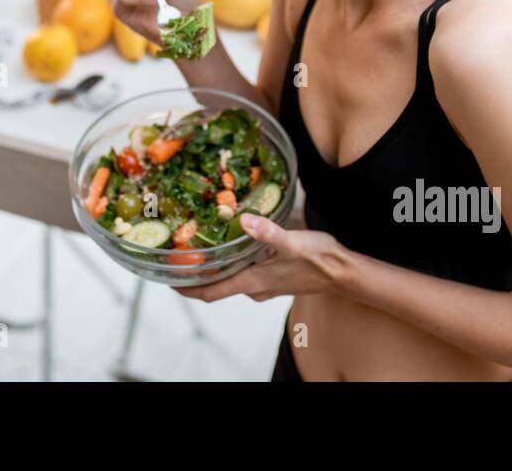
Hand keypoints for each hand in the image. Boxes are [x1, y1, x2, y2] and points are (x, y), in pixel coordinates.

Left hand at [173, 214, 345, 302]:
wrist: (344, 272)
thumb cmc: (320, 260)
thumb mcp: (294, 242)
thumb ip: (268, 232)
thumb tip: (244, 219)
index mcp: (253, 281)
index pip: (210, 293)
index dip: (186, 289)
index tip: (167, 280)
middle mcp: (254, 286)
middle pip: (215, 286)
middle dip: (195, 275)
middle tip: (178, 256)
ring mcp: (264, 284)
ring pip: (230, 278)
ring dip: (214, 268)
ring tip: (199, 246)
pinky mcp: (273, 276)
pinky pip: (244, 272)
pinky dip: (232, 262)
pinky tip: (233, 243)